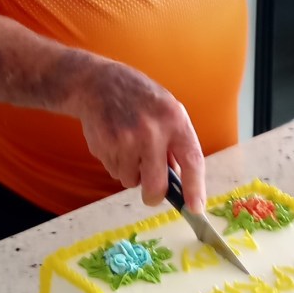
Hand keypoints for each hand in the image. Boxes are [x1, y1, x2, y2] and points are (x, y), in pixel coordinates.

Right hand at [73, 57, 206, 213]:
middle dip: (154, 196)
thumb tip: (179, 182)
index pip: (192, 160)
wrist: (97, 83)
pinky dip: (116, 163)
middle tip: (152, 196)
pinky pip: (114, 172)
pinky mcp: (105, 145)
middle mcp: (152, 131)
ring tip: (127, 144)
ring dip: (131, 171)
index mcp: (175, 119)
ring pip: (131, 180)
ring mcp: (126, 139)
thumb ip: (175, 143)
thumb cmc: (138, 98)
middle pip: (156, 185)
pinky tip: (114, 141)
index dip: (195, 188)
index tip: (196, 209)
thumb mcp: (167, 110)